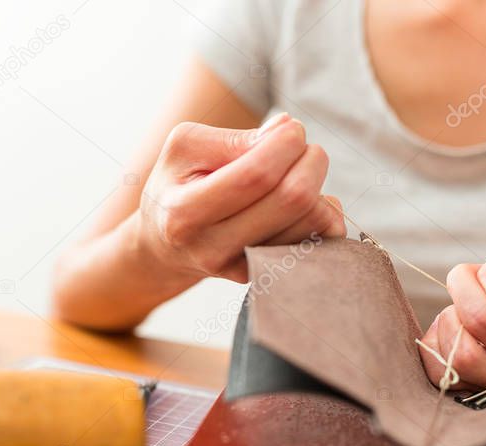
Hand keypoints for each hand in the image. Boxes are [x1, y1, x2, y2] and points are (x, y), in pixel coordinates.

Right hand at [133, 113, 346, 282]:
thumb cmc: (177, 186)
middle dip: (312, 162)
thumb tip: (285, 129)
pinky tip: (304, 204)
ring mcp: (240, 269)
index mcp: (186, 211)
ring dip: (320, 188)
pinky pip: (316, 243)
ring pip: (313, 224)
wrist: (163, 247)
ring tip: (298, 174)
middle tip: (305, 148)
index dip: (286, 144)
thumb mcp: (186, 149)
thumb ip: (234, 139)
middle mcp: (212, 248)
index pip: (256, 175)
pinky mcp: (264, 276)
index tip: (293, 129)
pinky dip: (322, 215)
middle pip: (292, 200)